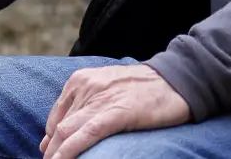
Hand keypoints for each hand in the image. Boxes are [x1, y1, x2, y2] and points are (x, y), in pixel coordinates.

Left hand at [39, 64, 191, 158]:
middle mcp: (86, 87)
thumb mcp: (107, 89)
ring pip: (66, 133)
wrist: (178, 79)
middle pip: (57, 128)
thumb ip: (82, 108)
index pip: (55, 118)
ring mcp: (100, 99)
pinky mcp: (116, 112)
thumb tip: (51, 138)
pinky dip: (69, 151)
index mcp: (80, 80)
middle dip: (52, 151)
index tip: (55, 155)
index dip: (52, 142)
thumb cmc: (143, 88)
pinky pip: (86, 135)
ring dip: (57, 155)